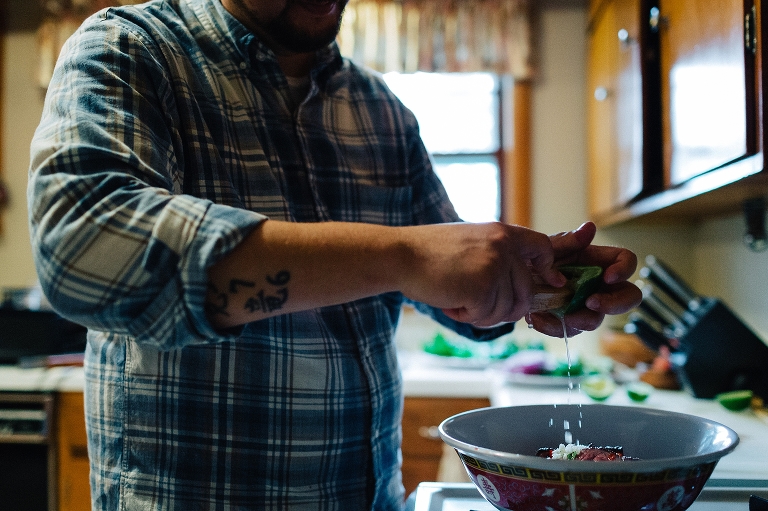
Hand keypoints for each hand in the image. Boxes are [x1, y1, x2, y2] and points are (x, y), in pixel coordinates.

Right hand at [400, 222, 565, 327]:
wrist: (401, 255)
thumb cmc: (429, 253)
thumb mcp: (472, 242)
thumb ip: (499, 255)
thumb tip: (522, 284)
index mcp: (503, 233)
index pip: (543, 247)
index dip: (548, 269)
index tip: (551, 282)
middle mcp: (504, 247)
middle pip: (526, 293)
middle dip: (505, 309)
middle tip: (476, 306)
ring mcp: (494, 266)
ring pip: (506, 310)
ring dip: (481, 313)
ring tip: (456, 298)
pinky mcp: (481, 286)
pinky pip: (486, 316)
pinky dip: (466, 316)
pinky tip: (450, 302)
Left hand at [528, 221, 641, 336]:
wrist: (513, 277)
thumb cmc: (536, 258)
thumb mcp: (548, 247)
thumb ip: (568, 241)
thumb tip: (590, 228)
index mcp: (598, 261)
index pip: (626, 261)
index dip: (624, 269)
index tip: (608, 277)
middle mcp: (598, 284)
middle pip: (628, 296)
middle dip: (615, 303)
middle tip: (592, 303)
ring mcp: (586, 305)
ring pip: (598, 319)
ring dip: (583, 320)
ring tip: (563, 316)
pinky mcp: (569, 320)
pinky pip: (570, 330)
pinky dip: (554, 326)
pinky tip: (537, 317)